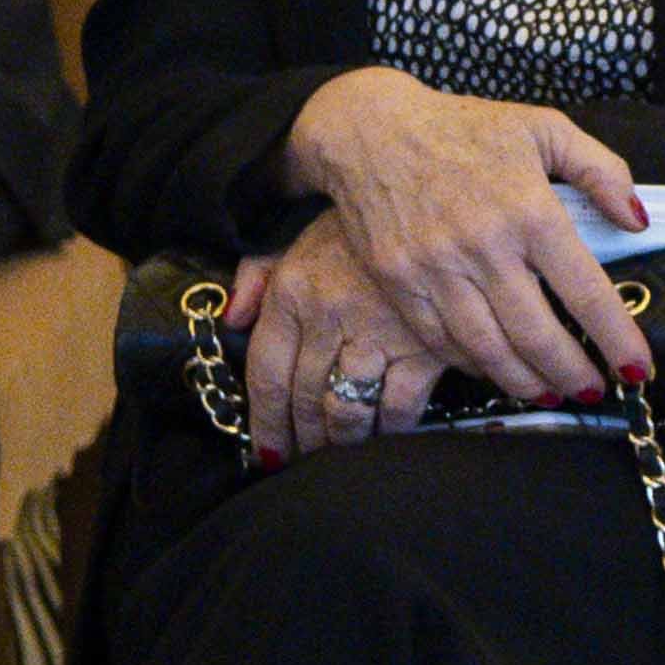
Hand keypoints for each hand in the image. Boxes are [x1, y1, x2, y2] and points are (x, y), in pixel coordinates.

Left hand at [218, 236, 449, 461]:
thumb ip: (256, 275)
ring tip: (336, 456)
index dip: (263, 420)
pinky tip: (383, 437)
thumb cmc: (360, 227)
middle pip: (302, 397)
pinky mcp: (426, 347)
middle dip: (299, 438)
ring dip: (338, 441)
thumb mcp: (297, 235)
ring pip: (346, 409)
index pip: (266, 372)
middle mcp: (329, 317)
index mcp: (293, 292)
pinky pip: (398, 407)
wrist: (433, 202)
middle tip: (299, 462)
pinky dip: (388, 430)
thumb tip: (232, 318)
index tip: (266, 450)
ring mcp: (379, 334)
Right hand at [272, 65, 653, 413]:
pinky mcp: (398, 282)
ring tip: (550, 393)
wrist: (370, 130)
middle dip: (572, 374)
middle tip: (595, 392)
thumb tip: (637, 220)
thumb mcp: (546, 128)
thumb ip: (603, 171)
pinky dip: (473, 364)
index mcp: (530, 211)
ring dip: (525, 380)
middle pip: (537, 333)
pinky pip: (440, 340)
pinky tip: (497, 370)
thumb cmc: (463, 127)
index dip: (616, 338)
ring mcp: (435, 269)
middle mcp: (484, 246)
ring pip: (488, 348)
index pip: (585, 291)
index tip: (636, 368)